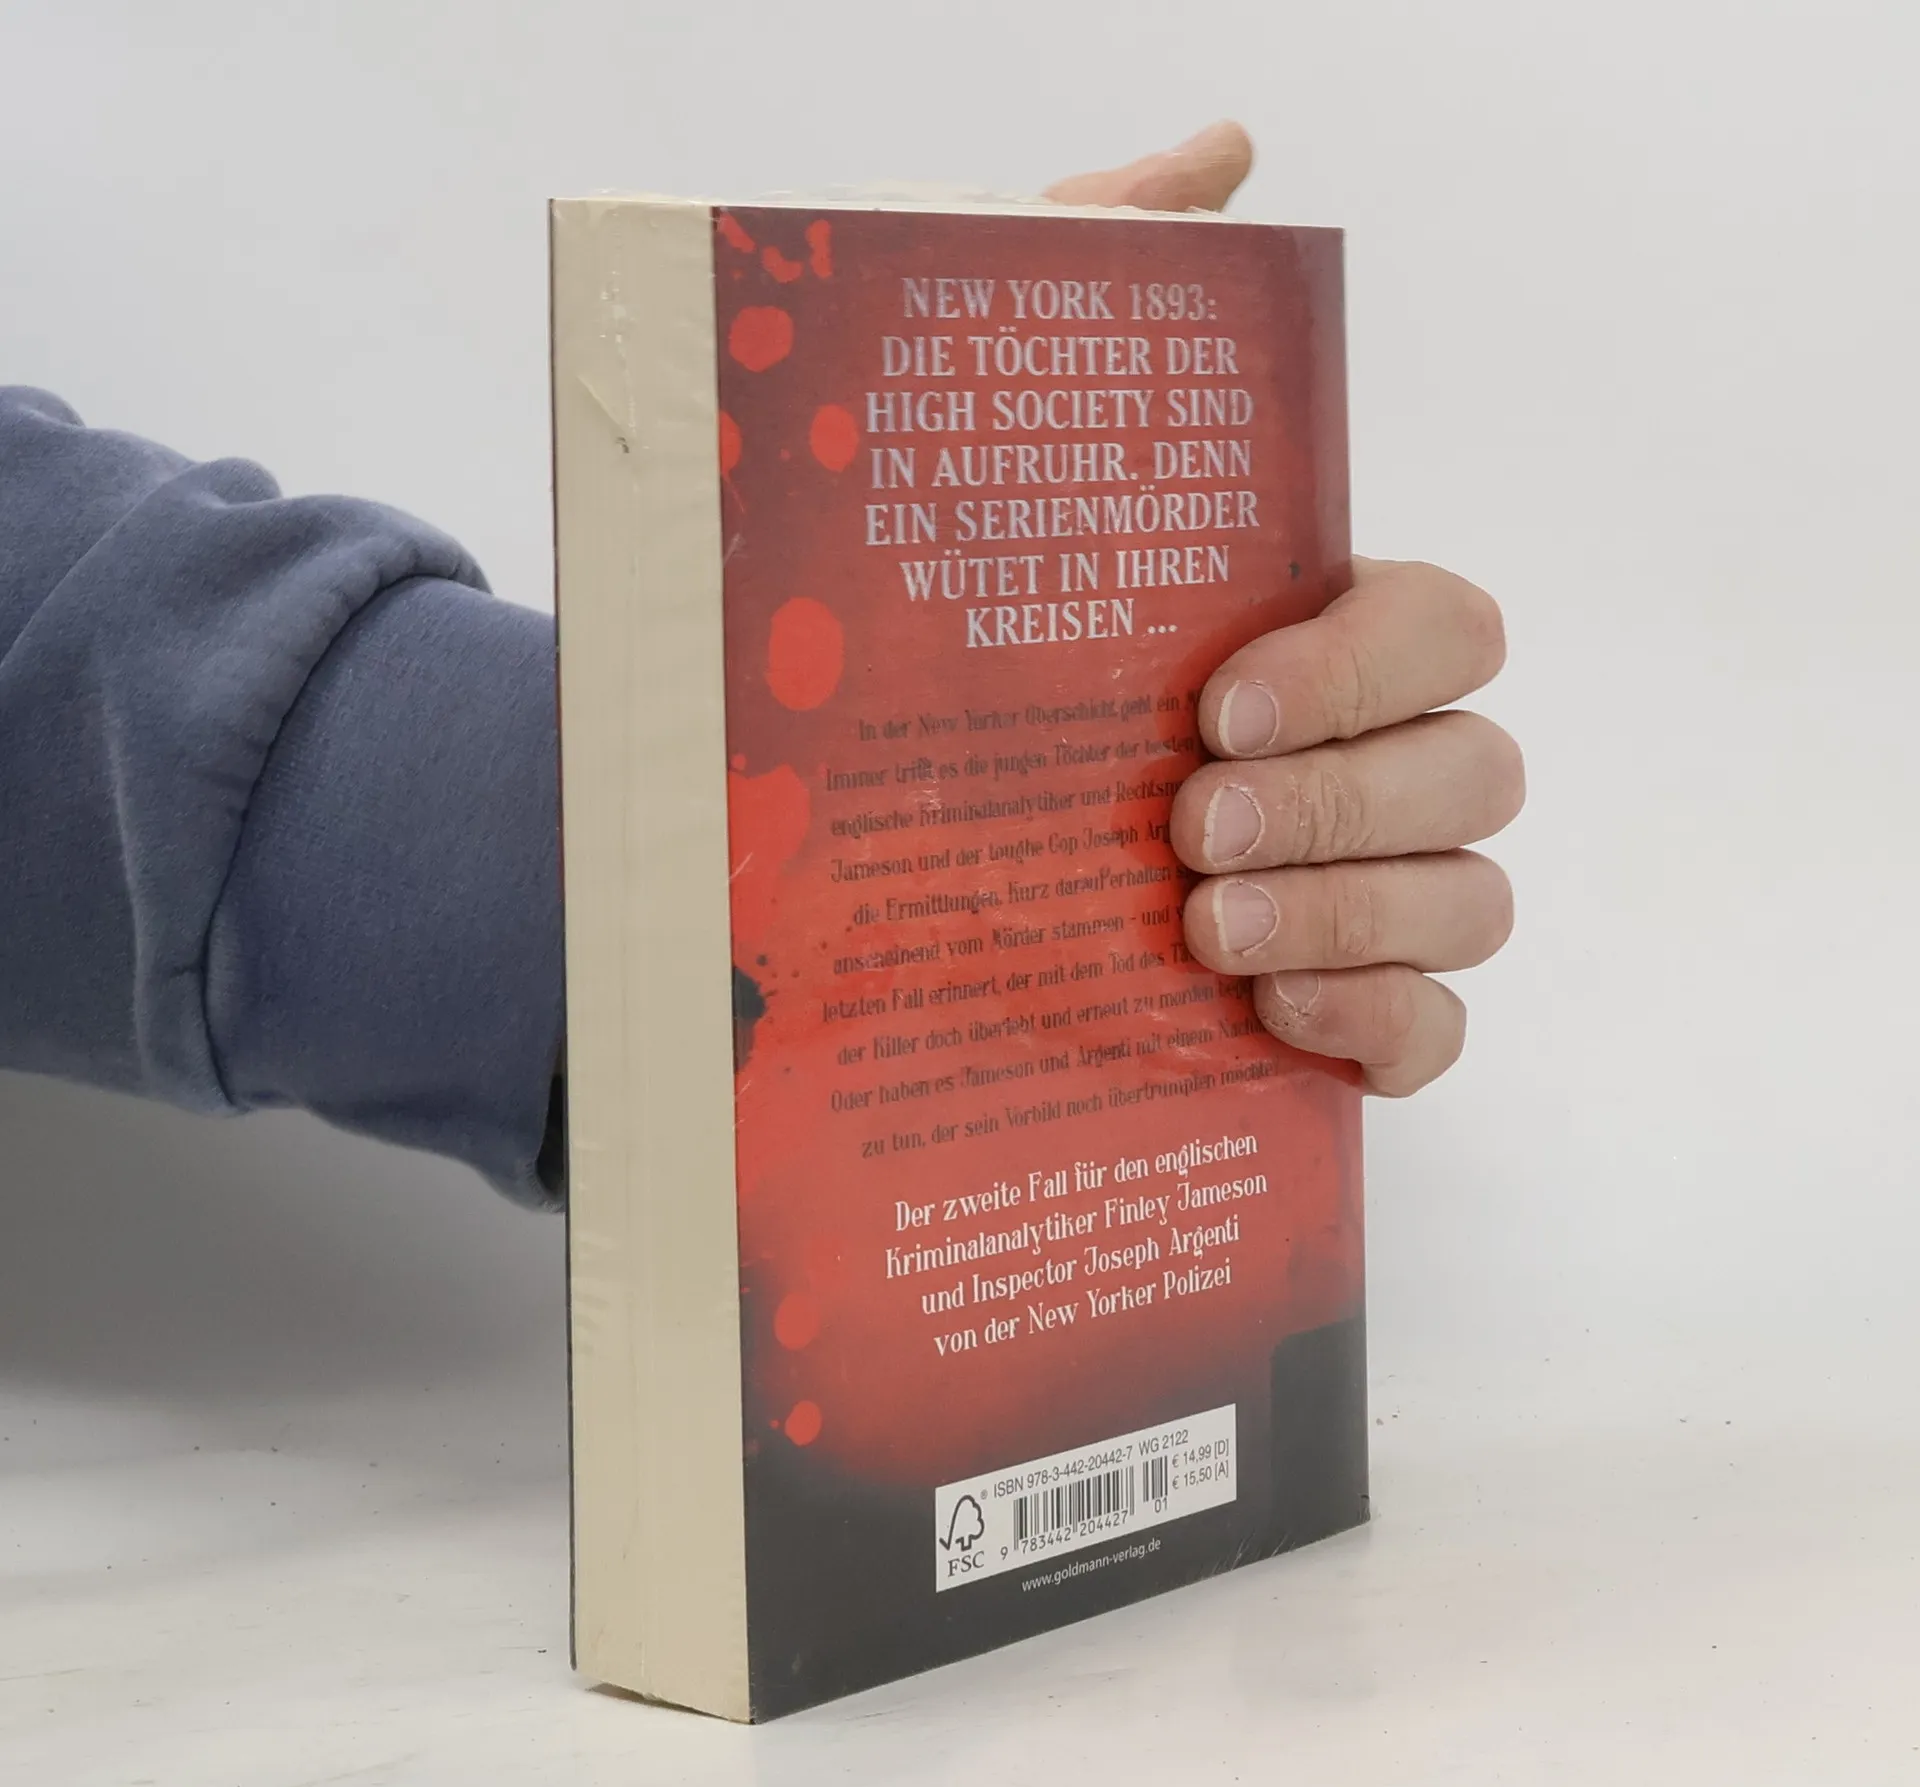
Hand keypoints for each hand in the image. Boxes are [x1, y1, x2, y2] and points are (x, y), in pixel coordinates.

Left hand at [1049, 129, 1522, 1093]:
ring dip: (1357, 915)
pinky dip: (1381, 1027)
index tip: (1216, 704)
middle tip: (1191, 825)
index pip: (1445, 626)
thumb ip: (1105, 277)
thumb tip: (1226, 156)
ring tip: (1206, 924)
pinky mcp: (1339, 1014)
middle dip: (1347, 802)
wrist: (877, 841)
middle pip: (1477, 771)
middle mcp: (1375, 760)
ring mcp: (1370, 894)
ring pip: (1473, 902)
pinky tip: (1271, 1013)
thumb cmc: (964, 628)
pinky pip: (1434, 1033)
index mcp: (1323, 636)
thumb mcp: (998, 442)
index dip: (1362, 664)